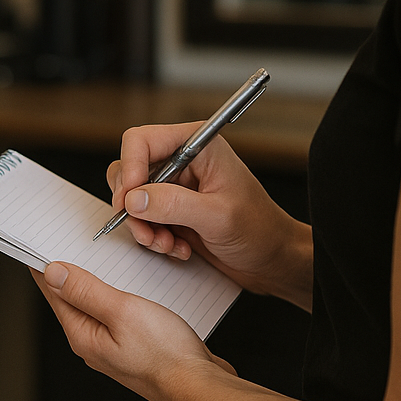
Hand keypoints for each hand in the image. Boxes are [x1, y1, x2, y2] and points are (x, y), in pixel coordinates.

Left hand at [33, 261, 236, 400]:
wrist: (199, 387)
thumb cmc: (166, 355)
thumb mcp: (122, 311)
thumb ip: (86, 291)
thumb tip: (54, 273)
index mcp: (83, 335)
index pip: (53, 293)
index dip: (44, 266)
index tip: (38, 244)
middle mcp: (93, 343)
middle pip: (72, 299)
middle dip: (69, 271)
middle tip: (66, 243)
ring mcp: (113, 346)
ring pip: (96, 306)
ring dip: (96, 281)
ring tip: (97, 257)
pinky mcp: (133, 346)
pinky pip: (117, 315)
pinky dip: (117, 295)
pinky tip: (129, 283)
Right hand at [108, 123, 311, 308]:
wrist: (271, 259)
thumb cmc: (259, 230)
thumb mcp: (218, 217)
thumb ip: (174, 204)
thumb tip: (135, 199)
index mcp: (198, 145)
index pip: (142, 141)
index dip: (130, 168)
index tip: (131, 200)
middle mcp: (182, 160)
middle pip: (129, 169)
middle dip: (133, 205)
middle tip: (146, 229)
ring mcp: (174, 186)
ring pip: (131, 197)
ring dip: (141, 225)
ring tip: (166, 243)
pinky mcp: (170, 209)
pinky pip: (141, 218)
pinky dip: (151, 236)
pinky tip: (176, 247)